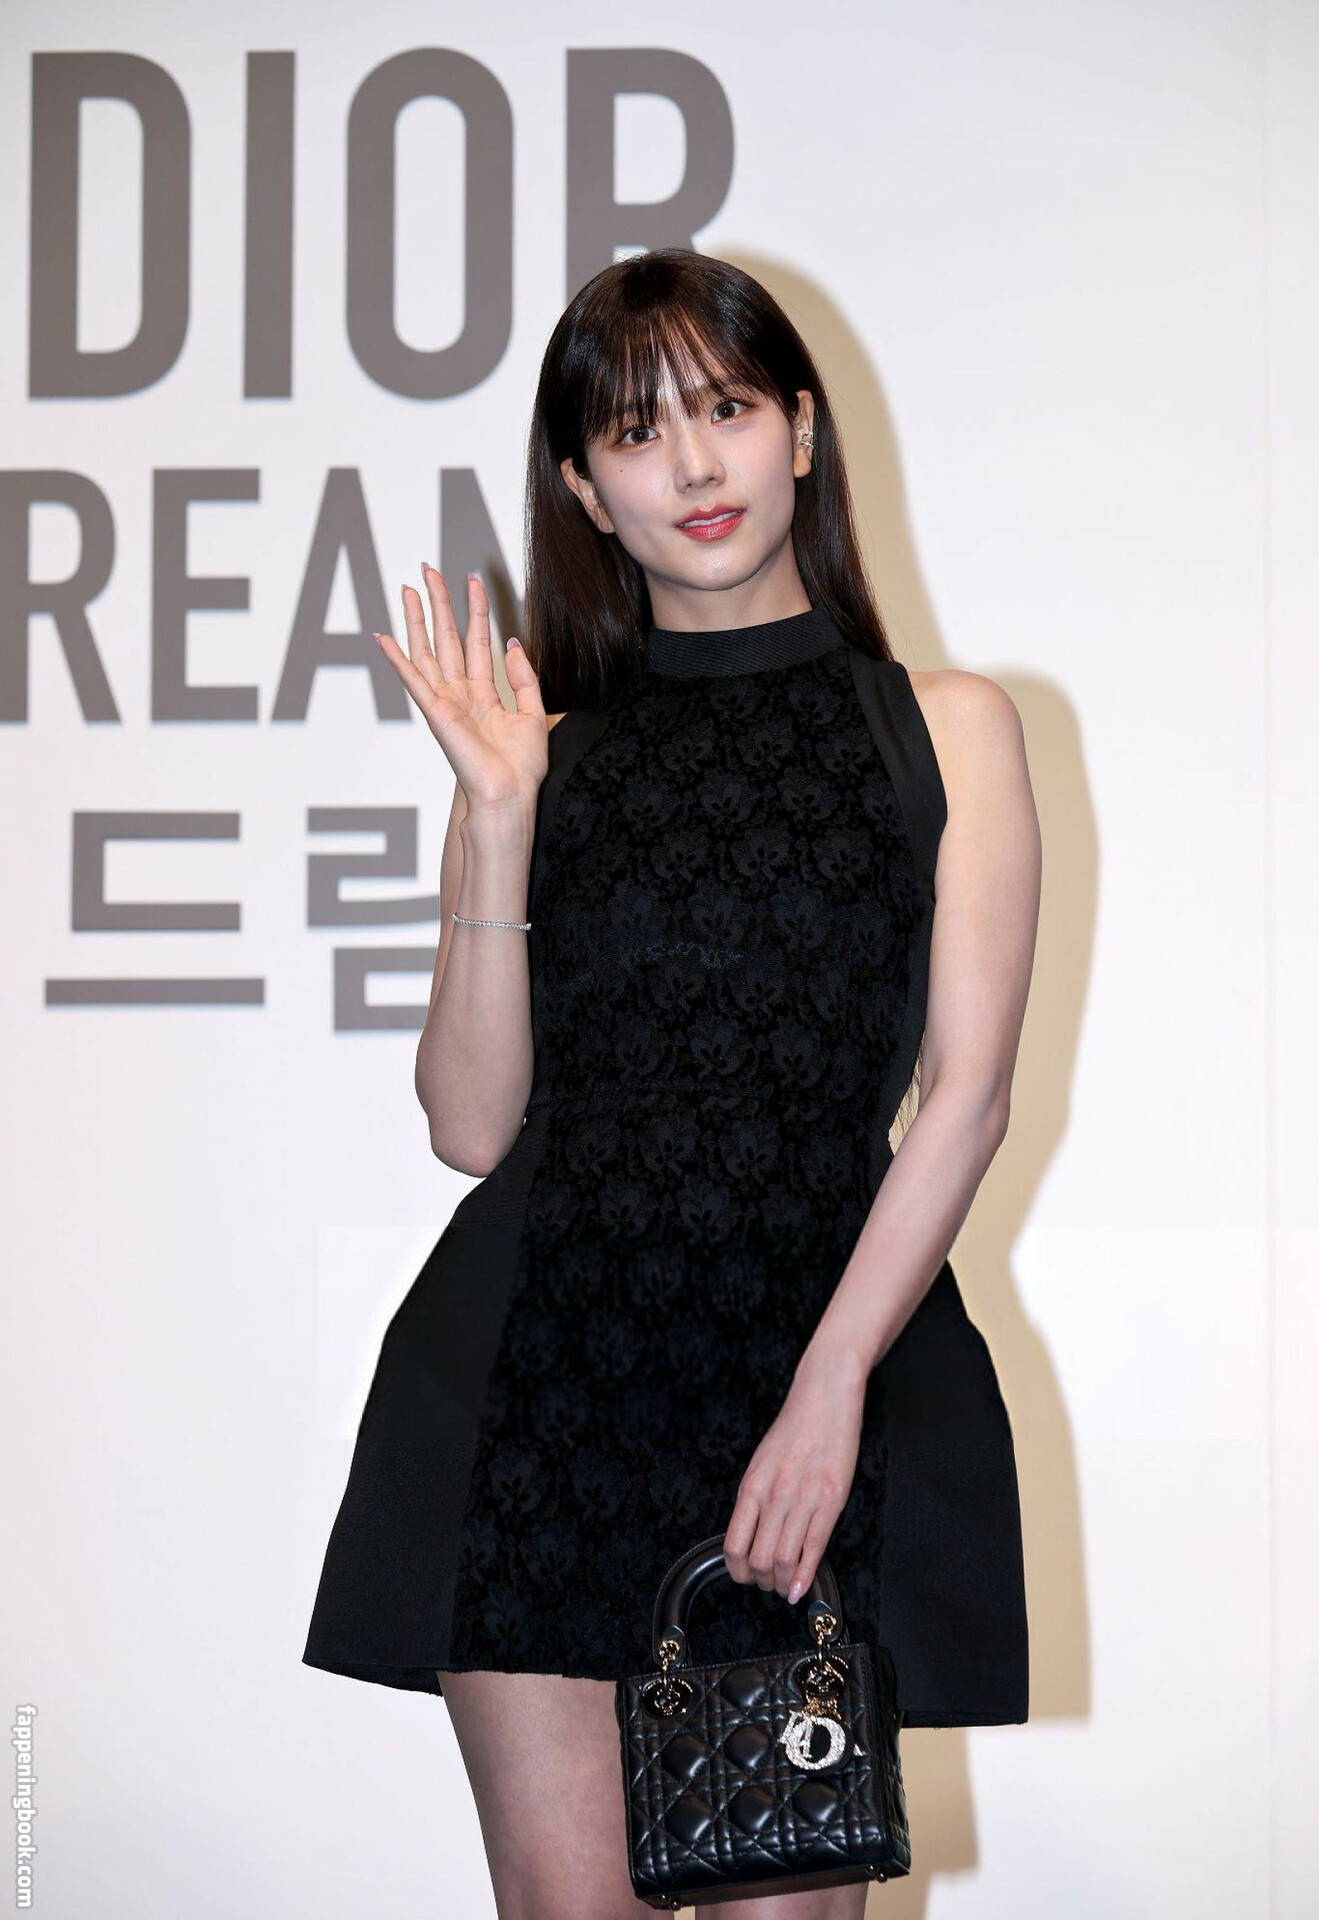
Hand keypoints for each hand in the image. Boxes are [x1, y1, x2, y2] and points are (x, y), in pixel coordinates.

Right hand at [373, 567, 549, 814]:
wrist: (510, 795)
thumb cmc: (522, 768)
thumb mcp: (534, 714)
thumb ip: (524, 678)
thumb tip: (512, 643)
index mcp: (483, 695)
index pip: (476, 641)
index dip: (475, 609)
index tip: (471, 580)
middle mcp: (460, 695)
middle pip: (446, 638)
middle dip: (439, 602)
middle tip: (429, 570)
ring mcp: (445, 702)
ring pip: (427, 651)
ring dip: (417, 619)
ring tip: (408, 588)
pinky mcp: (435, 713)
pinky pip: (413, 680)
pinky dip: (396, 659)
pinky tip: (383, 637)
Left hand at [722, 1348, 865, 1605]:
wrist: (825, 1398)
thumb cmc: (794, 1428)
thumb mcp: (762, 1462)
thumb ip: (755, 1498)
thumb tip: (750, 1536)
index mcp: (752, 1486)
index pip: (734, 1545)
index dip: (737, 1571)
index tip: (744, 1576)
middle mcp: (774, 1496)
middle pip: (759, 1560)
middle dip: (762, 1582)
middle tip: (768, 1584)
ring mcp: (803, 1500)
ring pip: (785, 1561)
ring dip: (783, 1583)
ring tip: (785, 1587)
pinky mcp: (831, 1501)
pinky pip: (814, 1549)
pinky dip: (806, 1577)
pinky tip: (801, 1588)